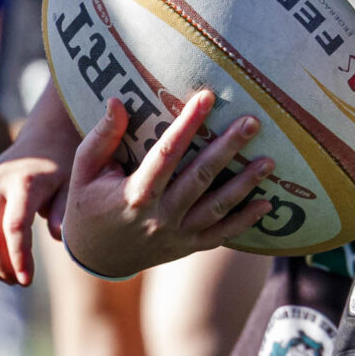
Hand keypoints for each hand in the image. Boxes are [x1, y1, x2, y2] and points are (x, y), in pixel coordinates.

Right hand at [0, 154, 66, 285]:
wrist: (42, 140)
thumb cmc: (61, 168)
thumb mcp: (71, 185)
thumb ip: (65, 211)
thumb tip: (58, 238)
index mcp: (23, 183)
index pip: (14, 229)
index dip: (19, 259)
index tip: (27, 280)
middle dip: (3, 267)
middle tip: (19, 281)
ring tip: (6, 277)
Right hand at [59, 93, 273, 276]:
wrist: (95, 258)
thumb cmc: (88, 205)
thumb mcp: (84, 171)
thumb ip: (101, 137)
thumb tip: (118, 101)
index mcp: (135, 193)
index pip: (166, 153)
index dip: (188, 124)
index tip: (207, 97)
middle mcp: (160, 216)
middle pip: (200, 177)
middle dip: (228, 148)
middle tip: (252, 122)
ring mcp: (177, 235)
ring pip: (217, 207)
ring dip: (245, 183)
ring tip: (269, 160)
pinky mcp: (188, 247)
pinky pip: (222, 235)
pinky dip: (245, 221)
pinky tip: (267, 203)